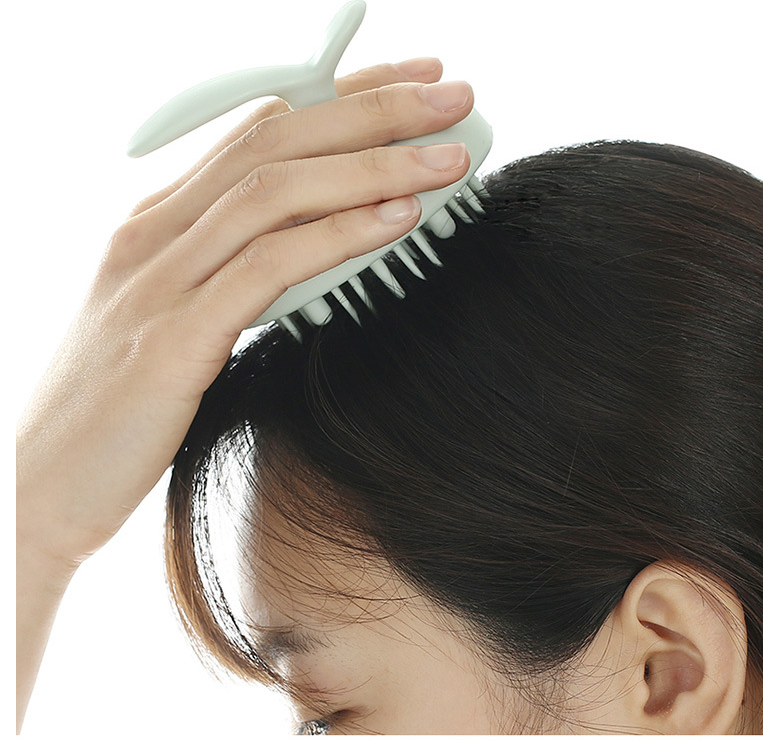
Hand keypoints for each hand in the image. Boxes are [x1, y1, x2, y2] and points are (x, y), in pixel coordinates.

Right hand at [16, 58, 473, 567]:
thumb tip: (320, 246)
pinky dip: (335, 237)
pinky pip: (265, 268)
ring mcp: (158, 281)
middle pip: (275, 139)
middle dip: (372, 110)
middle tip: (451, 96)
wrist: (39, 486)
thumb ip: (238, 272)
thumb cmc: (118, 405)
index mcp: (159, 222)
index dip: (343, 96)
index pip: (260, 128)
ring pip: (274, 191)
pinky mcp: (170, 340)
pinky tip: (396, 222)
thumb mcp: (178, 316)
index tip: (413, 84)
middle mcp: (155, 233)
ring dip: (371, 166)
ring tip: (448, 157)